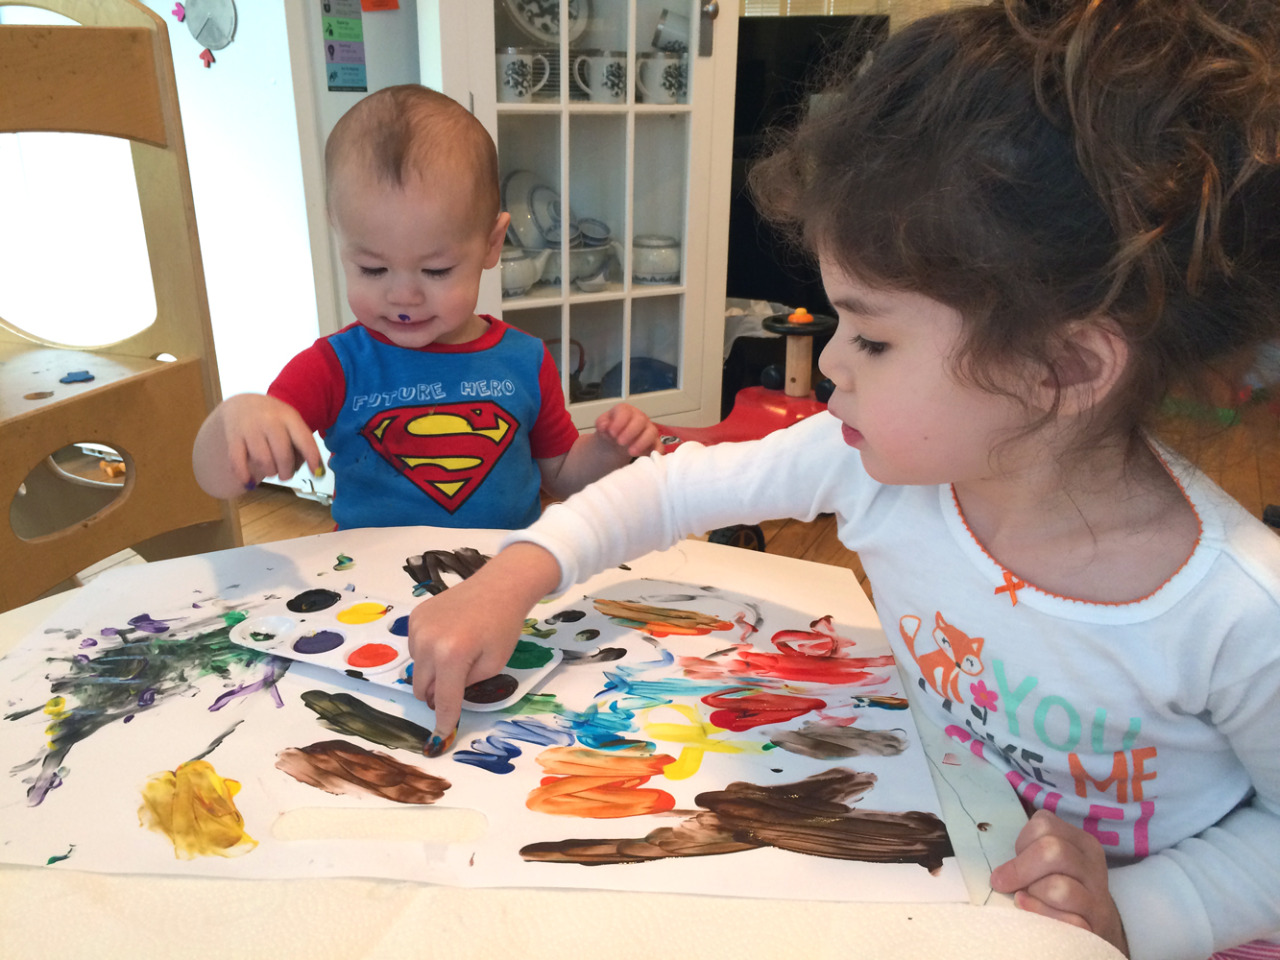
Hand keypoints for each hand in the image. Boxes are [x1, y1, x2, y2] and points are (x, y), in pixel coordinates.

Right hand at [194, 394, 321, 496]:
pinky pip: (238, 461)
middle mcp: (270, 420)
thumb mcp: (291, 424)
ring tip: (271, 471)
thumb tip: (315, 472)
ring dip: (269, 473)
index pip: (304, 439)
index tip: (317, 474)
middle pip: (283, 454)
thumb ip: (301, 446)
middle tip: (285, 475)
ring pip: (263, 460)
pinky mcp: (233, 437)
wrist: (241, 404)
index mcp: (289, 417)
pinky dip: (244, 476)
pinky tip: (248, 482)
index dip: (312, 458)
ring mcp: (250, 428)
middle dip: (286, 472)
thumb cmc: (273, 420)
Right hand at [406, 542, 561, 755]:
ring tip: (457, 653)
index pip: (443, 700)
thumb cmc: (503, 626)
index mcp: (452, 656)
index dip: (443, 721)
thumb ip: (467, 685)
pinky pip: (415, 648)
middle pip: (422, 688)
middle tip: (456, 685)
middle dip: (437, 695)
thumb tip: (445, 696)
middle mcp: (428, 642)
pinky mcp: (414, 617)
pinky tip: (448, 637)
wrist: (498, 586)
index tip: (440, 737)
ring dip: (432, 672)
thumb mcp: (493, 664)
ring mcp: (417, 628)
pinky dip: (428, 652)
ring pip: (417, 669)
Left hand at [595, 403, 659, 457]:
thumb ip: (601, 424)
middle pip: (640, 420)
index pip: (625, 411)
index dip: (619, 421)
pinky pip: (659, 446)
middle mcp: (639, 418)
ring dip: (642, 442)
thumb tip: (603, 426)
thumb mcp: (602, 427)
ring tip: (630, 452)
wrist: (614, 442)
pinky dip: (654, 451)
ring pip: (652, 432)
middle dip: (630, 432)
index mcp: (625, 411)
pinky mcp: (654, 443)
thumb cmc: (609, 431)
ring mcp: (648, 430)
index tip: (612, 433)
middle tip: (620, 442)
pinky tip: (645, 457)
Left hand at [990, 809, 1128, 955]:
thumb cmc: (1059, 885)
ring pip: (1059, 888)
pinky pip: (1068, 922)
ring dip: (1034, 895)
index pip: (1043, 825)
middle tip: (1003, 883)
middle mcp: (1091, 864)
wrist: (1096, 924)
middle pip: (1052, 850)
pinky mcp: (1095, 926)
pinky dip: (1044, 918)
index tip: (1019, 859)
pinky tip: (1036, 921)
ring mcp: (1097, 896)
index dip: (1022, 843)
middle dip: (1020, 869)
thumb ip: (1028, 855)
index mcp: (1079, 841)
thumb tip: (997, 873)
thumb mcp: (1048, 862)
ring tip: (1025, 900)